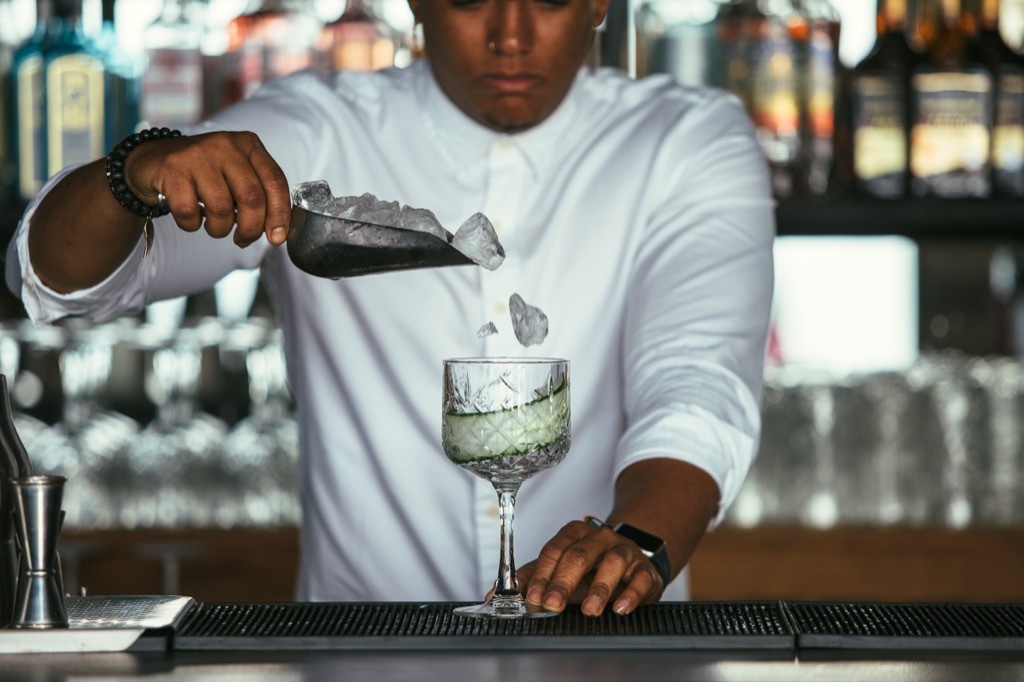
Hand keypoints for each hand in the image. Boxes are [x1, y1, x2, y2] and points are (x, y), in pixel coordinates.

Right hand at [124, 130, 291, 247]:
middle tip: (244, 238)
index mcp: (248, 145)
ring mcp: (197, 155)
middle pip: (252, 198)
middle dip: (251, 228)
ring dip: (221, 229)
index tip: (277, 237)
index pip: (275, 180)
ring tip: (216, 227)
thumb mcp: (236, 174)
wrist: (153, 160)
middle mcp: (225, 145)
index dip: (280, 213)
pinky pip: (190, 211)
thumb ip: (258, 194)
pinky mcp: (172, 169)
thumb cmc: (204, 174)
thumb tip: (277, 231)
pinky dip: (192, 225)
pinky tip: (191, 218)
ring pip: (222, 208)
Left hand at [515, 519, 664, 616]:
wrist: (631, 561)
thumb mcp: (558, 569)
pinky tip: (620, 607)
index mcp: (574, 533)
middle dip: (563, 582)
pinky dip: (631, 594)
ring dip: (599, 588)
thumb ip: (529, 580)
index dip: (542, 574)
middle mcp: (600, 537)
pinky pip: (640, 579)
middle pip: (578, 555)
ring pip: (612, 563)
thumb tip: (492, 594)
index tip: (533, 596)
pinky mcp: (645, 570)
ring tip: (590, 610)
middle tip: (552, 604)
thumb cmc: (589, 567)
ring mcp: (624, 551)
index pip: (554, 550)